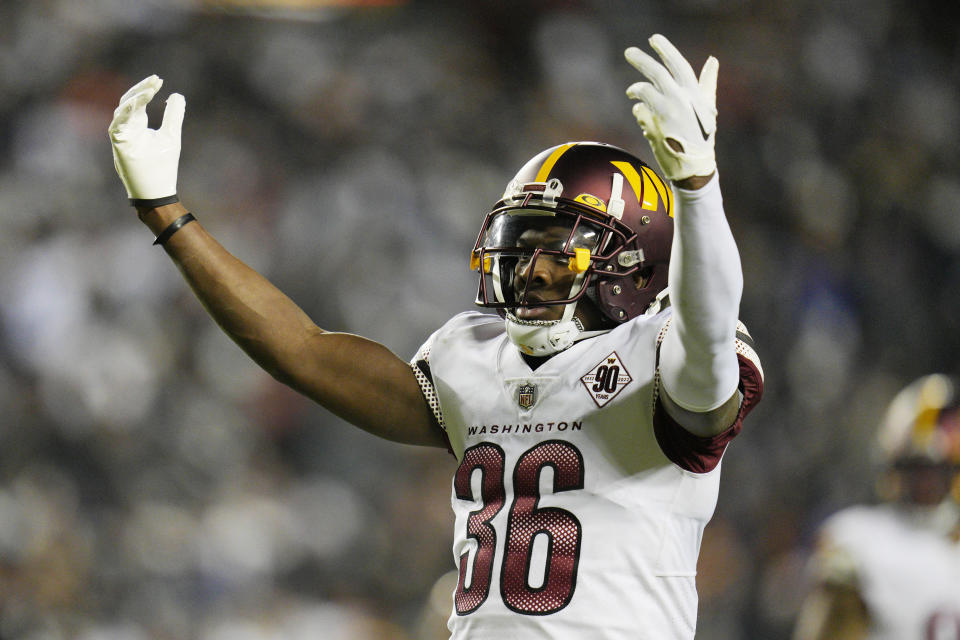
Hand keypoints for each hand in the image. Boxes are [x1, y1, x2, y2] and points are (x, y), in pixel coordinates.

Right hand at [108, 75, 184, 199]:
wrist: (157, 191)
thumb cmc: (162, 166)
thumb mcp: (171, 136)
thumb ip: (173, 116)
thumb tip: (177, 95)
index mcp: (138, 124)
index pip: (138, 100)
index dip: (147, 88)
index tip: (159, 80)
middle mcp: (127, 127)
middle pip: (128, 101)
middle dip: (140, 89)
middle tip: (155, 80)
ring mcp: (121, 136)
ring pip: (121, 110)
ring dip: (134, 98)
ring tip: (149, 90)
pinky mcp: (118, 146)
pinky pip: (116, 126)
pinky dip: (125, 114)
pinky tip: (136, 104)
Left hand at [625, 34, 717, 181]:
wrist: (693, 166)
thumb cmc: (701, 135)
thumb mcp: (708, 108)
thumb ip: (707, 82)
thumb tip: (713, 60)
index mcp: (694, 94)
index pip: (678, 65)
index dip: (666, 50)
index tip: (653, 38)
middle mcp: (680, 101)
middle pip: (656, 73)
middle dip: (641, 60)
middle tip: (629, 51)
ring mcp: (665, 114)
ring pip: (643, 91)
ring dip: (635, 89)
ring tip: (632, 92)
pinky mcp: (652, 127)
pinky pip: (638, 111)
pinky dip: (639, 112)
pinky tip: (645, 119)